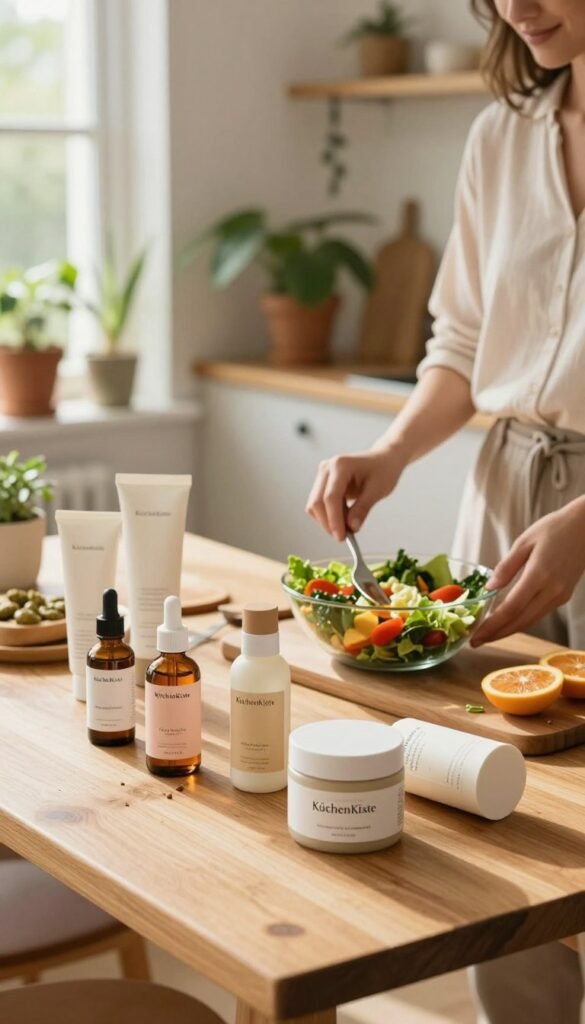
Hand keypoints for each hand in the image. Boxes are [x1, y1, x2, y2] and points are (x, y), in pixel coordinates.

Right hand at [305, 447, 403, 540]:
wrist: (383, 460)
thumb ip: (362, 509)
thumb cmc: (383, 470)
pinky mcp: (323, 483)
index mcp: (340, 465)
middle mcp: (327, 468)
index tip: (341, 537)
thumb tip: (351, 528)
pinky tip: (344, 517)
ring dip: (327, 520)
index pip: (330, 497)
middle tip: (344, 537)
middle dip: (328, 523)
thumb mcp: (377, 490)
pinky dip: (329, 515)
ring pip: (314, 505)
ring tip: (347, 526)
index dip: (334, 519)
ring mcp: (323, 475)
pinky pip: (319, 504)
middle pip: (317, 502)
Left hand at [471, 498, 584, 645]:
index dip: (492, 625)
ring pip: (530, 621)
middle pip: (520, 621)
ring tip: (488, 635)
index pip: (511, 608)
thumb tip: (489, 588)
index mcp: (539, 575)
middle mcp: (552, 591)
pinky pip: (539, 614)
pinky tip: (507, 622)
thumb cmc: (554, 529)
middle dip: (496, 634)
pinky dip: (521, 622)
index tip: (475, 635)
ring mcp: (560, 596)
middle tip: (475, 642)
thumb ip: (506, 567)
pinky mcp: (563, 596)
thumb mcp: (524, 541)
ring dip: (508, 631)